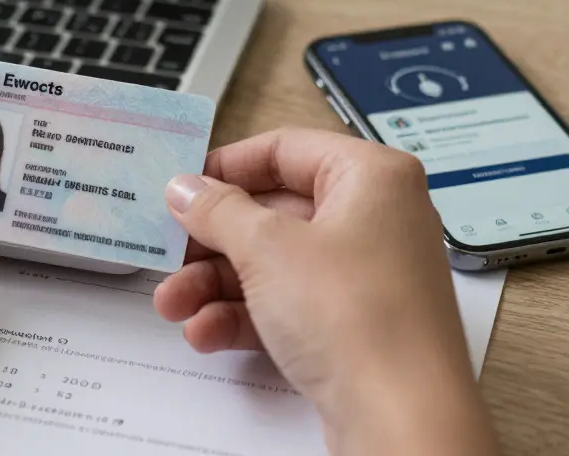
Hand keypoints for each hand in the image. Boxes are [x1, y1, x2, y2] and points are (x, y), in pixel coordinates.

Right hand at [154, 129, 496, 455]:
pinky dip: (244, 316)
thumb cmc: (357, 318)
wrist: (402, 420)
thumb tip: (187, 188)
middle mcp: (375, 219)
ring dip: (216, 284)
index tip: (180, 186)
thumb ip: (217, 210)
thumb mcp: (267, 249)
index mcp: (370, 177)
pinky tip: (206, 333)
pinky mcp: (354, 326)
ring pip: (274, 264)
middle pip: (272, 212)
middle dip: (211, 241)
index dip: (226, 166)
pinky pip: (287, 306)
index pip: (284, 149)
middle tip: (167, 253)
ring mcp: (366, 275)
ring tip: (173, 305)